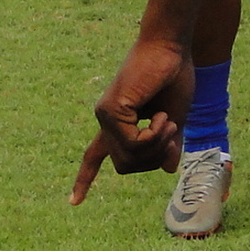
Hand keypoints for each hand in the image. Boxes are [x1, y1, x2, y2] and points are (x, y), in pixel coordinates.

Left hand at [73, 37, 192, 204]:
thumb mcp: (176, 118)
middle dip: (152, 159)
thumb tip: (167, 169)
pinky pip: (133, 144)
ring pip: (129, 158)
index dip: (85, 178)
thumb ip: (168, 144)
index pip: (95, 155)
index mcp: (119, 122)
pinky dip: (155, 136)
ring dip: (156, 146)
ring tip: (168, 120)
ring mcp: (106, 114)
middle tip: (172, 133)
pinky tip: (163, 116)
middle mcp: (107, 120)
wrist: (171, 47)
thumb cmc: (174, 76)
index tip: (73, 203)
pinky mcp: (112, 109)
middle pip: (124, 166)